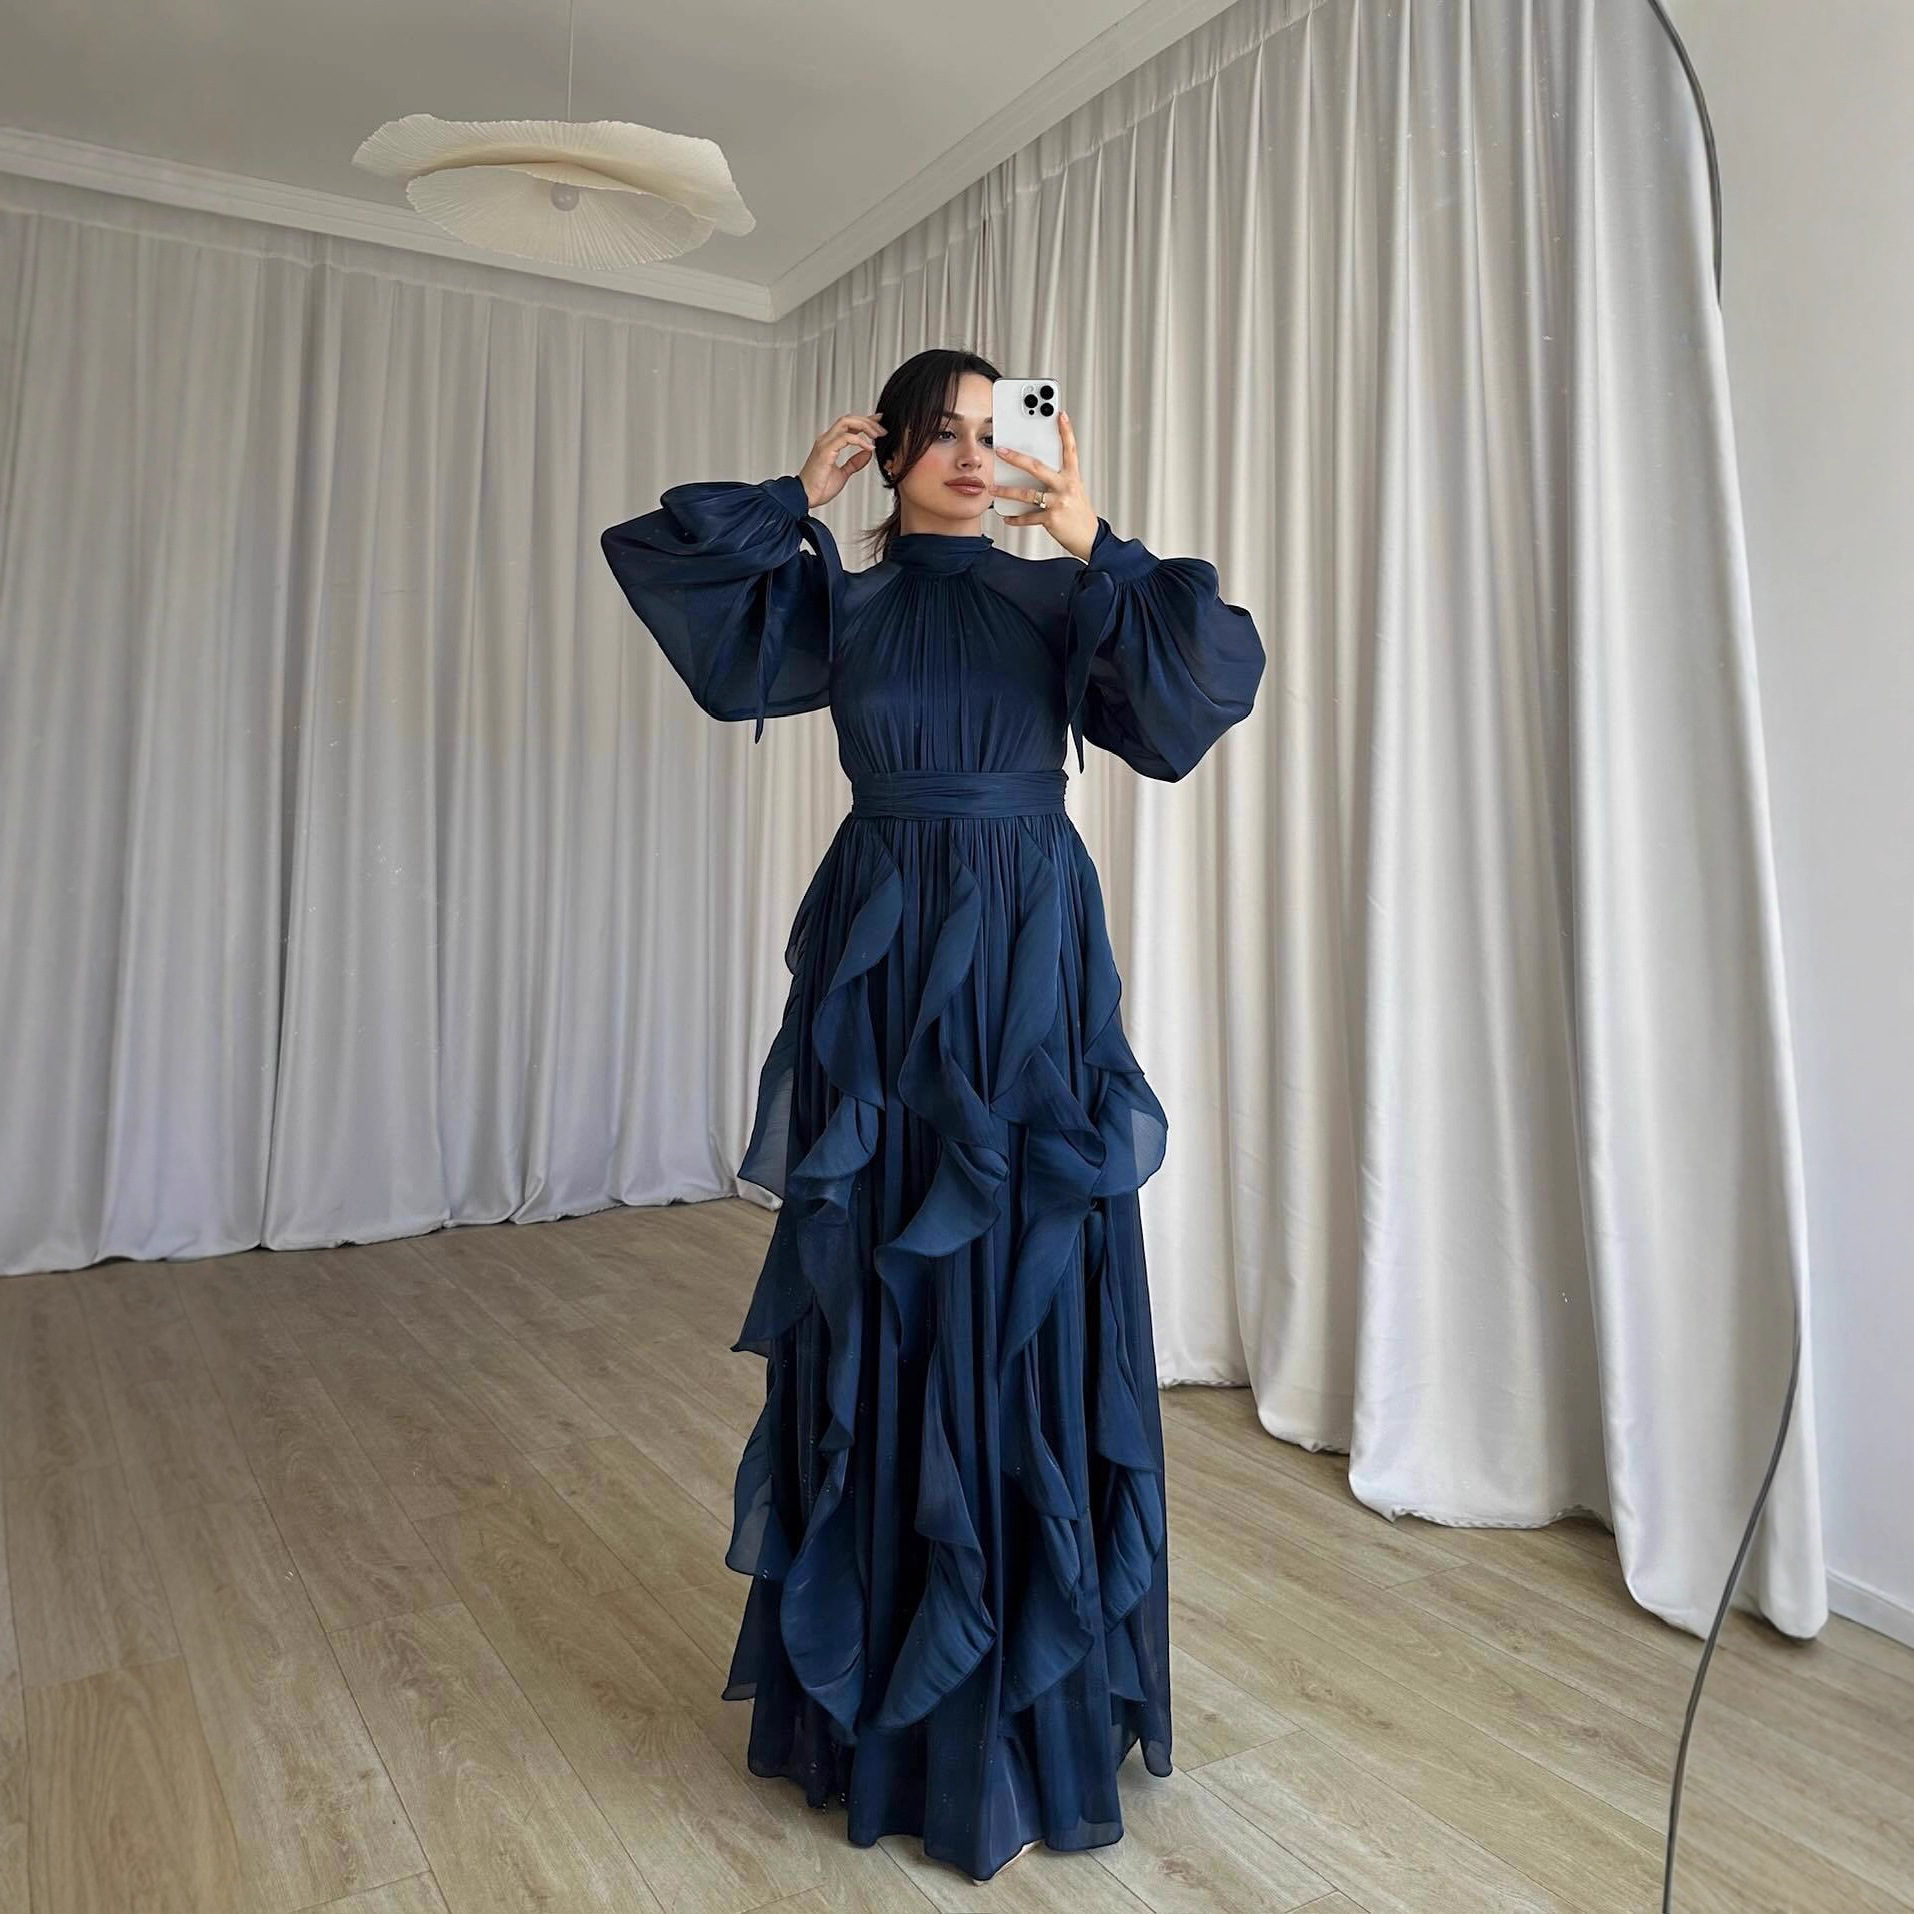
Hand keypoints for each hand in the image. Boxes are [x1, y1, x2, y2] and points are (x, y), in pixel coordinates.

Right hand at [798, 412, 883, 509]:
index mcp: (830, 443)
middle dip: (867, 421)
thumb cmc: (818, 487)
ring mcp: (825, 443)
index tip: (879, 422)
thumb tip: (867, 453)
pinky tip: (868, 447)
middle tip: (882, 430)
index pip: (849, 425)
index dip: (865, 421)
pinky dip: (859, 440)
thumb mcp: (843, 473)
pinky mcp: (825, 451)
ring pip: (846, 423)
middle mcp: (826, 440)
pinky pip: (845, 438)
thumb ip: (855, 462)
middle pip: (849, 419)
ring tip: (877, 435)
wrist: (805, 497)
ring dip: (864, 426)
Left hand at [992, 409, 1095, 559]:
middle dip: (1016, 458)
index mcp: (1072, 477)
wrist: (1089, 538)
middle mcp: (1066, 487)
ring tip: (993, 489)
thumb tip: (1033, 470)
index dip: (1066, 431)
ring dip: (1006, 492)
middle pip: (1037, 467)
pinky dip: (1015, 518)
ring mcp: (1058, 503)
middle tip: (1001, 451)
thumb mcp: (1073, 490)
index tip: (1060, 415)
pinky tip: (1007, 517)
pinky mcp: (1051, 519)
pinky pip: (1028, 517)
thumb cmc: (1079, 513)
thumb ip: (1057, 479)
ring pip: (1027, 494)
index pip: (1070, 449)